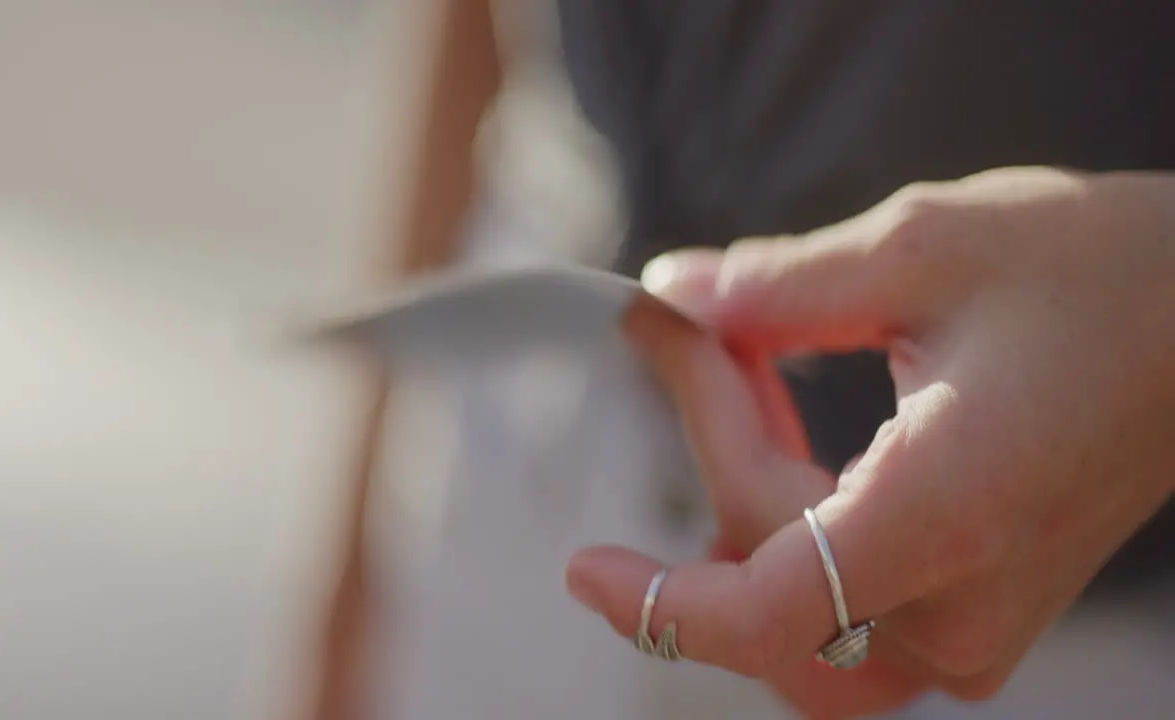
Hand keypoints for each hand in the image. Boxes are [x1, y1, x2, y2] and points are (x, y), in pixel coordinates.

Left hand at [564, 167, 1174, 717]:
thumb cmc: (1099, 274)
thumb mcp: (924, 247)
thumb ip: (774, 287)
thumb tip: (674, 295)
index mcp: (948, 513)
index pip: (767, 612)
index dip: (658, 602)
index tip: (585, 565)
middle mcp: (965, 602)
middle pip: (765, 576)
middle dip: (711, 452)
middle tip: (693, 335)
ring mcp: (980, 626)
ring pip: (797, 618)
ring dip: (740, 510)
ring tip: (738, 385)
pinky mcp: (981, 614)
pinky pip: (845, 610)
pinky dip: (788, 533)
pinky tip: (779, 436)